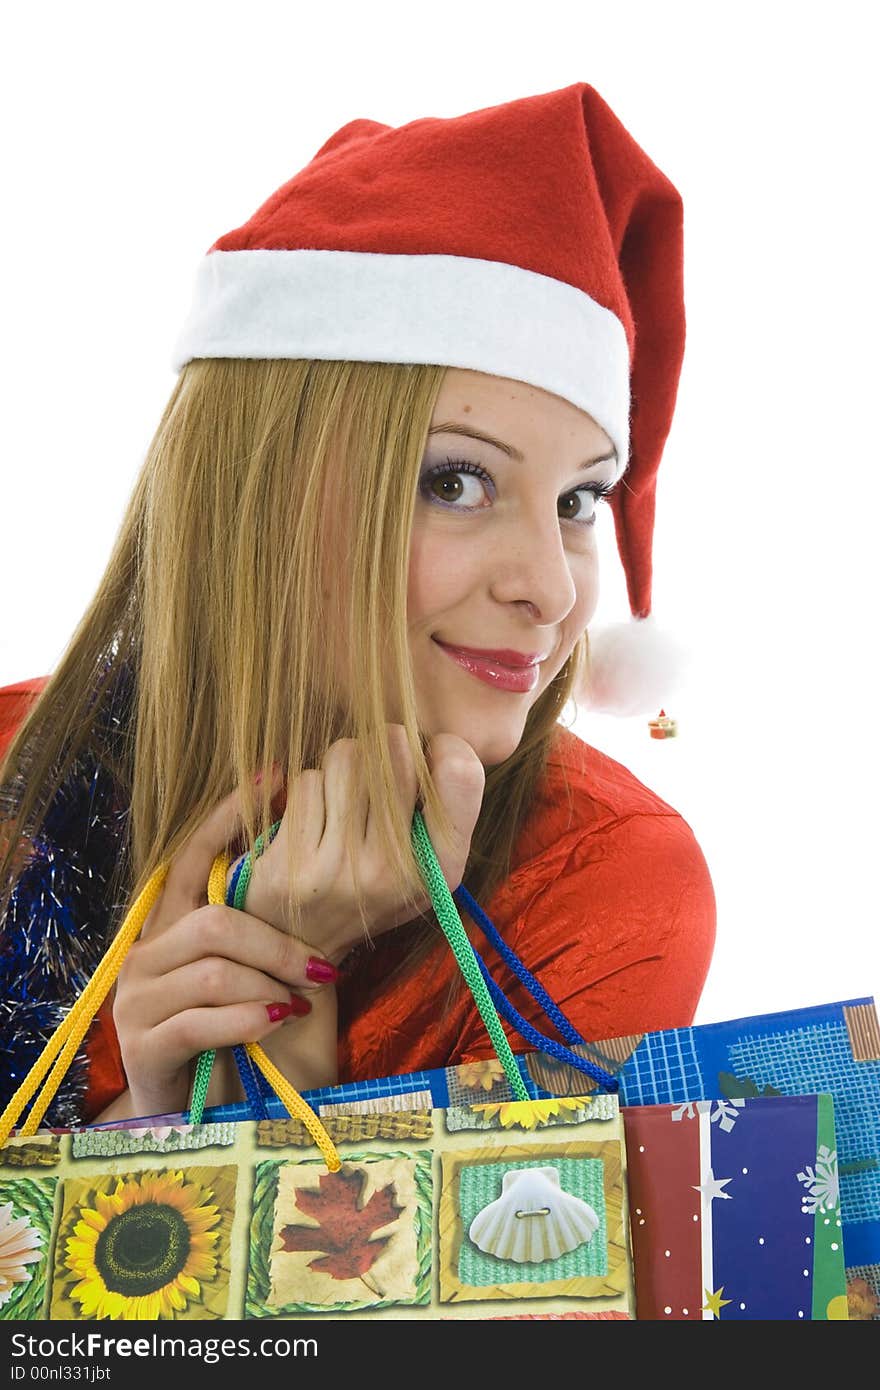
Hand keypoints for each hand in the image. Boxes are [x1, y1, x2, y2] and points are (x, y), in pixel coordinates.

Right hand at [112, 781, 335, 1119]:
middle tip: (321, 968)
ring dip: (269, 987)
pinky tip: (275, 1024)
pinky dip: (248, 1020)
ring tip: (298, 1007)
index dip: (229, 816)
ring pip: (213, 971)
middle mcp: (145, 954)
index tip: (273, 776)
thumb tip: (319, 862)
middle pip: (214, 921)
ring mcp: (137, 1001)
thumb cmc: (240, 1031)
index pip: (192, 856)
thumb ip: (264, 923)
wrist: (201, 1112)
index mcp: (171, 925)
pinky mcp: (143, 1045)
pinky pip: (202, 1020)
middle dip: (276, 942)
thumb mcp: (255, 970)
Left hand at [236, 727, 484, 962]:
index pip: (461, 774)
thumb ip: (447, 812)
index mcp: (441, 870)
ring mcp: (340, 868)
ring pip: (345, 757)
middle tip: (377, 765)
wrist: (301, 943)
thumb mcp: (427, 866)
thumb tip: (439, 739)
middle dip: (384, 744)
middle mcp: (393, 871)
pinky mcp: (292, 864)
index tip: (429, 756)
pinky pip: (306, 782)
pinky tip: (314, 815)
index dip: (445, 749)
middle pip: (394, 750)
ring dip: (342, 762)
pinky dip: (309, 787)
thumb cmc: (371, 888)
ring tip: (343, 789)